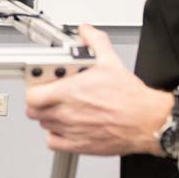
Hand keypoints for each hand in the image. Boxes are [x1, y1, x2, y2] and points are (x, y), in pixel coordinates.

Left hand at [25, 25, 172, 155]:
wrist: (146, 121)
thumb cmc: (130, 98)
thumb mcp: (110, 61)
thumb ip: (94, 43)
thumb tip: (86, 32)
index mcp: (69, 92)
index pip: (32, 94)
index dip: (34, 87)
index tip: (41, 82)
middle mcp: (66, 113)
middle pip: (34, 111)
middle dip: (40, 100)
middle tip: (51, 94)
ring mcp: (70, 130)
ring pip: (44, 124)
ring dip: (49, 116)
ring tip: (63, 107)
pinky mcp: (77, 145)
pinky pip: (52, 142)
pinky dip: (55, 135)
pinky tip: (65, 126)